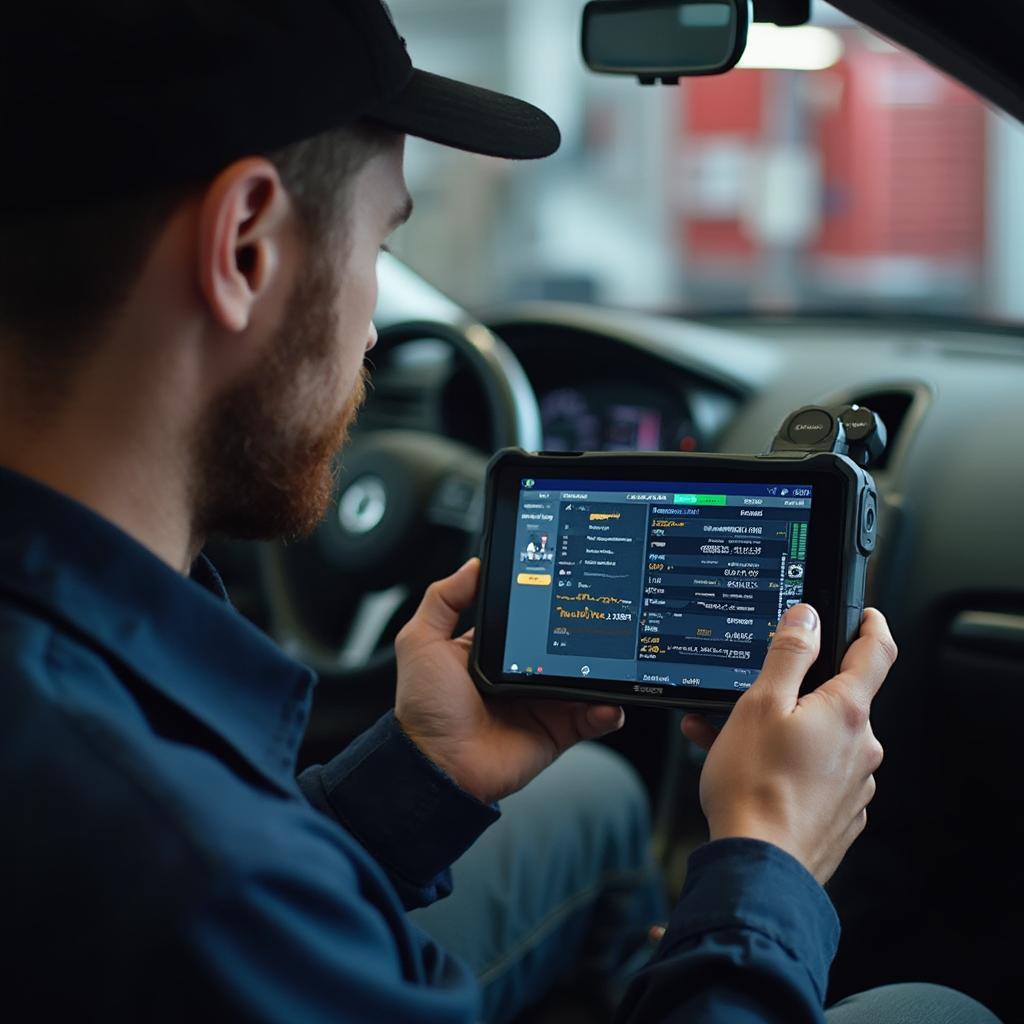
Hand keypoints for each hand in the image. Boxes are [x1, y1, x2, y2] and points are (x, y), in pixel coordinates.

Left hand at [394, 558, 625, 803]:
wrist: (438, 766)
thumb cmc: (425, 709)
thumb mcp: (422, 642)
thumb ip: (444, 599)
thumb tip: (474, 565)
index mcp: (492, 651)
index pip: (528, 618)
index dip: (547, 603)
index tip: (568, 585)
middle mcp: (521, 674)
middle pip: (562, 646)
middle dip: (584, 635)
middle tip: (599, 621)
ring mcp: (541, 703)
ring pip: (584, 679)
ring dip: (602, 671)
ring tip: (613, 661)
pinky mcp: (557, 732)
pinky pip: (591, 718)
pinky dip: (606, 710)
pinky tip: (607, 701)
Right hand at [680, 604, 895, 884]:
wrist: (759, 867)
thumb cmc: (754, 787)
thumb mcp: (759, 704)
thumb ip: (788, 655)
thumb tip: (807, 619)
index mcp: (846, 712)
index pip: (876, 652)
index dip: (871, 625)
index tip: (864, 614)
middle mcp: (860, 747)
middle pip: (835, 699)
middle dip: (792, 690)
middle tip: (747, 694)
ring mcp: (853, 784)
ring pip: (817, 739)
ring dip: (779, 730)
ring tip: (726, 738)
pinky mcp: (839, 814)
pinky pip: (814, 773)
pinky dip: (784, 763)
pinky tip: (746, 769)